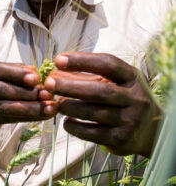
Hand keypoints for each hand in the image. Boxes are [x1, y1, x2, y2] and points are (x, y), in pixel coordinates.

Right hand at [0, 58, 57, 132]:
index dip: (17, 74)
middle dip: (25, 93)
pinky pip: (8, 119)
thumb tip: (37, 73)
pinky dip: (28, 118)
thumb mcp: (3, 71)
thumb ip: (18, 71)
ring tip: (49, 108)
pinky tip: (44, 116)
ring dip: (29, 108)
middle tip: (47, 95)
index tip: (37, 78)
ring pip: (3, 107)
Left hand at [44, 52, 161, 156]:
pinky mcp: (122, 140)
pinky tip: (66, 122)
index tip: (59, 60)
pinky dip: (74, 127)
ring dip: (70, 107)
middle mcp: (135, 98)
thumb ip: (91, 76)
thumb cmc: (125, 99)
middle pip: (100, 91)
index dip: (82, 60)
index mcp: (132, 78)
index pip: (108, 64)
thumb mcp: (117, 82)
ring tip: (57, 103)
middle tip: (49, 83)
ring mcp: (130, 120)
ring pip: (94, 113)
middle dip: (70, 86)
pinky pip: (92, 133)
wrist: (151, 131)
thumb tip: (55, 72)